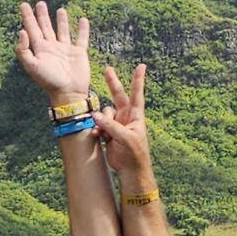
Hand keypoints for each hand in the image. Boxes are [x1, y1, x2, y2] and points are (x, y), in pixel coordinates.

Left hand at [15, 1, 94, 99]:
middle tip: (40, 3)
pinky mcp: (79, 53)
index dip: (27, 17)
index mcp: (40, 49)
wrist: (68, 92)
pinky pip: (81, 38)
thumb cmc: (49, 81)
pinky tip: (82, 20)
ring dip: (61, 21)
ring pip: (62, 31)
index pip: (32, 29)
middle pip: (45, 27)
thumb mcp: (32, 66)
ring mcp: (65, 50)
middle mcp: (52, 47)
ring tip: (60, 9)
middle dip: (42, 16)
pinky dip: (83, 29)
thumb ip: (24, 50)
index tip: (23, 5)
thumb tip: (21, 31)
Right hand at [95, 63, 154, 187]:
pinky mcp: (109, 132)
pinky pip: (98, 125)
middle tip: (107, 69)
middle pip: (117, 96)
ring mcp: (117, 124)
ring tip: (102, 132)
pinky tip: (97, 136)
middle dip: (112, 83)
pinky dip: (96, 130)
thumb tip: (95, 116)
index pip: (137, 94)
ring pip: (104, 113)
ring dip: (100, 121)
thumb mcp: (125, 138)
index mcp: (135, 115)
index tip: (141, 66)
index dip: (138, 80)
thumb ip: (110, 126)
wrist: (130, 169)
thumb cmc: (134, 153)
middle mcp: (126, 116)